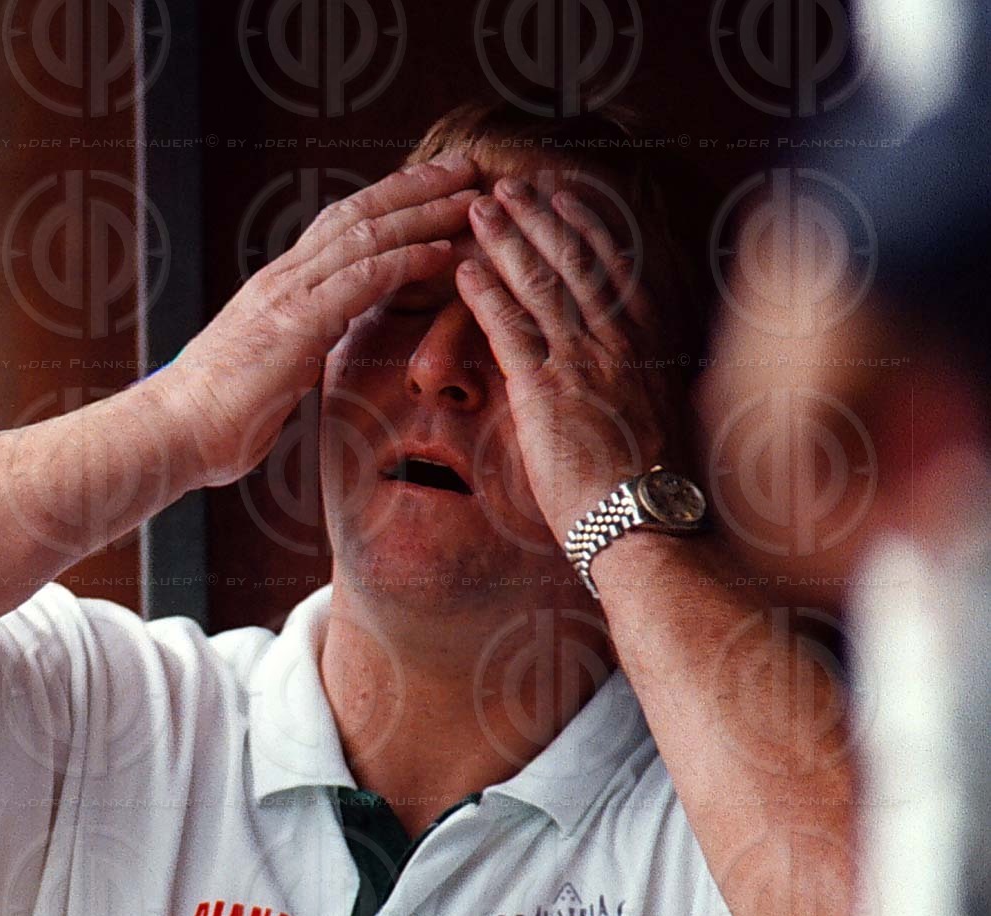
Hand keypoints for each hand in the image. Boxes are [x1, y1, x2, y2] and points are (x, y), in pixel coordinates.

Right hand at [162, 158, 482, 486]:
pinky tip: (444, 251)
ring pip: (367, 234)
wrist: (170, 433)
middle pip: (358, 212)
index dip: (389, 203)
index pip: (339, 228)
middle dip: (416, 186)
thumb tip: (305, 361)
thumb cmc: (214, 421)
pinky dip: (407, 259)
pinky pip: (362, 278)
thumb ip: (292, 354)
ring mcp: (287, 296)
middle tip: (467, 165)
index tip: (433, 187)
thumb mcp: (265, 374)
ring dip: (425, 212)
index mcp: (276, 289)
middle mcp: (282, 279)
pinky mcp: (296, 324)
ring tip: (471, 196)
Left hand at [455, 176, 676, 539]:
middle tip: (507, 185)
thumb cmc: (650, 483)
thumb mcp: (658, 414)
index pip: (613, 267)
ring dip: (505, 240)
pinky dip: (486, 292)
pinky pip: (510, 328)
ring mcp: (582, 361)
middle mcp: (617, 341)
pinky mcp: (546, 390)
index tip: (561, 196)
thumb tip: (632, 368)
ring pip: (540, 283)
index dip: (584, 226)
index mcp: (647, 343)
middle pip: (573, 261)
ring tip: (478, 209)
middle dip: (537, 217)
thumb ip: (640, 378)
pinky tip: (464, 269)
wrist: (643, 521)